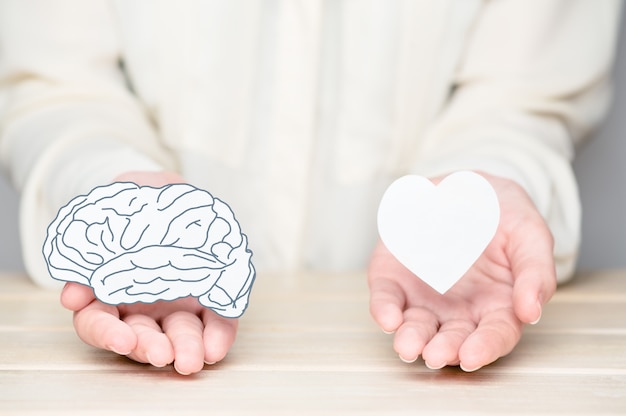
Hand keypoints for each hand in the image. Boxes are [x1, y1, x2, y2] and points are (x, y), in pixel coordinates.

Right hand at [59, 171, 238, 374]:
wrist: (182, 193)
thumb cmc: (145, 197)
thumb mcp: (126, 194)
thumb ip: (103, 232)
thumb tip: (76, 293)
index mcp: (110, 284)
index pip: (97, 319)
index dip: (104, 331)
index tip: (120, 338)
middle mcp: (140, 304)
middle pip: (136, 337)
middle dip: (148, 347)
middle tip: (161, 354)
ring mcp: (176, 306)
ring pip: (174, 337)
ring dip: (182, 349)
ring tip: (191, 360)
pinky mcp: (210, 303)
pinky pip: (214, 323)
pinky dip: (216, 337)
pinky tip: (216, 348)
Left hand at [368, 173, 556, 371]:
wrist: (465, 186)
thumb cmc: (502, 215)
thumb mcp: (529, 234)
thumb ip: (536, 272)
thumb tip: (531, 312)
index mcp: (497, 304)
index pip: (494, 334)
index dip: (484, 348)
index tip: (471, 356)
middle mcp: (459, 309)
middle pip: (452, 338)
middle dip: (443, 349)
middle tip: (435, 355)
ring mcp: (424, 295)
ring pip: (417, 325)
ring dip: (411, 337)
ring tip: (408, 345)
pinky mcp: (396, 278)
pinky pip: (388, 297)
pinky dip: (384, 308)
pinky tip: (388, 317)